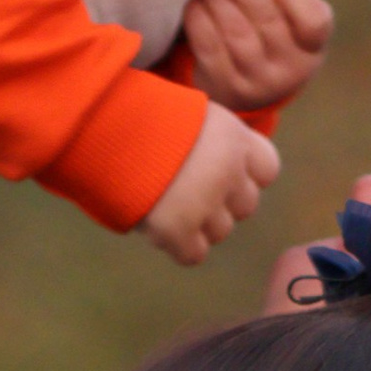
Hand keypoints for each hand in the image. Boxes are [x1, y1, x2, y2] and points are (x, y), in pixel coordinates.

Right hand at [140, 104, 282, 265]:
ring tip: (167, 204)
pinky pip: (194, 255)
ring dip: (198, 225)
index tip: (219, 172)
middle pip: (245, 206)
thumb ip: (216, 143)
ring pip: (221, 232)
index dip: (245, 176)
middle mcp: (228, 171)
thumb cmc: (141, 119)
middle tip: (186, 191)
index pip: (267, 170)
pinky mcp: (178, 229)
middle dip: (220, 203)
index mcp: (234, 137)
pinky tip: (160, 226)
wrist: (103, 129)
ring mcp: (205, 203)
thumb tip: (226, 174)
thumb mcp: (191, 116)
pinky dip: (178, 246)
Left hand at [181, 0, 333, 112]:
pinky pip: (209, 46)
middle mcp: (291, 69)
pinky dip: (198, 18)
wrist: (247, 91)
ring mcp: (258, 82)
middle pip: (266, 19)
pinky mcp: (227, 88)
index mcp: (312, 47)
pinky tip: (194, 3)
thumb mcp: (279, 11)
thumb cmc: (267, 35)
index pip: (314, 21)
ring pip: (235, 31)